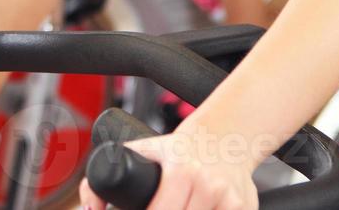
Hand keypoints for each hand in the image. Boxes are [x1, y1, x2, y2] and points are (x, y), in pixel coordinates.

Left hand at [80, 130, 257, 209]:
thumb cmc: (179, 149)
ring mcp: (230, 200)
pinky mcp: (247, 208)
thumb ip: (104, 174)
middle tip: (162, 208)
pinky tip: (200, 209)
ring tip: (180, 205)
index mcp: (180, 171)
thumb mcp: (141, 151)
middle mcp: (208, 185)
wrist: (226, 136)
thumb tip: (91, 208)